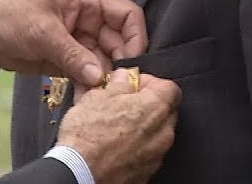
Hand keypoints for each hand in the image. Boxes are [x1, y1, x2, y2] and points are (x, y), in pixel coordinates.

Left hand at [0, 0, 146, 87]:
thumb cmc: (10, 16)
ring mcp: (81, 41)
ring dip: (105, 81)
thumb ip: (73, 54)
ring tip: (101, 99)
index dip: (137, 38)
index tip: (134, 64)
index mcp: (88, 0)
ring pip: (106, 62)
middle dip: (121, 65)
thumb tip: (100, 77)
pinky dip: (90, 87)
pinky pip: (89, 74)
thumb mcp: (42, 32)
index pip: (128, 15)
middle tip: (118, 89)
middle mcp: (91, 20)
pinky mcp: (71, 60)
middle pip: (120, 43)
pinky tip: (88, 101)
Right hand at [59, 69, 180, 183]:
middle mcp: (163, 133)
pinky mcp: (147, 172)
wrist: (81, 172)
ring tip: (117, 126)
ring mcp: (157, 155)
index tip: (133, 84)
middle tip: (124, 103)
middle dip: (148, 105)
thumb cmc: (88, 135)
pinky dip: (137, 147)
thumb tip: (124, 79)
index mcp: (155, 108)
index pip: (170, 88)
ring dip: (143, 127)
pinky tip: (117, 145)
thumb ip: (119, 84)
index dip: (150, 82)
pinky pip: (148, 153)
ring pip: (157, 134)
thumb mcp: (98, 96)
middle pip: (166, 111)